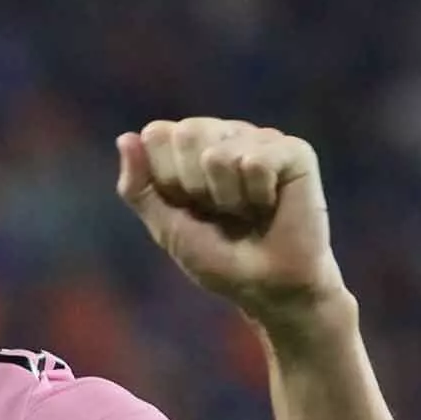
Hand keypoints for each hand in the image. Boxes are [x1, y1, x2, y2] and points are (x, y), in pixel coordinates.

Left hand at [117, 118, 347, 325]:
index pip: (157, 133)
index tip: (187, 205)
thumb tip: (125, 137)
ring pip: (218, 154)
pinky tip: (271, 205)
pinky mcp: (294, 151)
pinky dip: (258, 195)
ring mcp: (260, 138)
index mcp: (189, 146)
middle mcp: (224, 134)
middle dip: (194, 185)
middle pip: (187, 133)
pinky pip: (256, 162)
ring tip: (247, 211)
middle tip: (219, 210)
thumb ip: (138, 186)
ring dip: (228, 198)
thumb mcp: (165, 226)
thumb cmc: (216, 256)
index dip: (165, 178)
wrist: (265, 286)